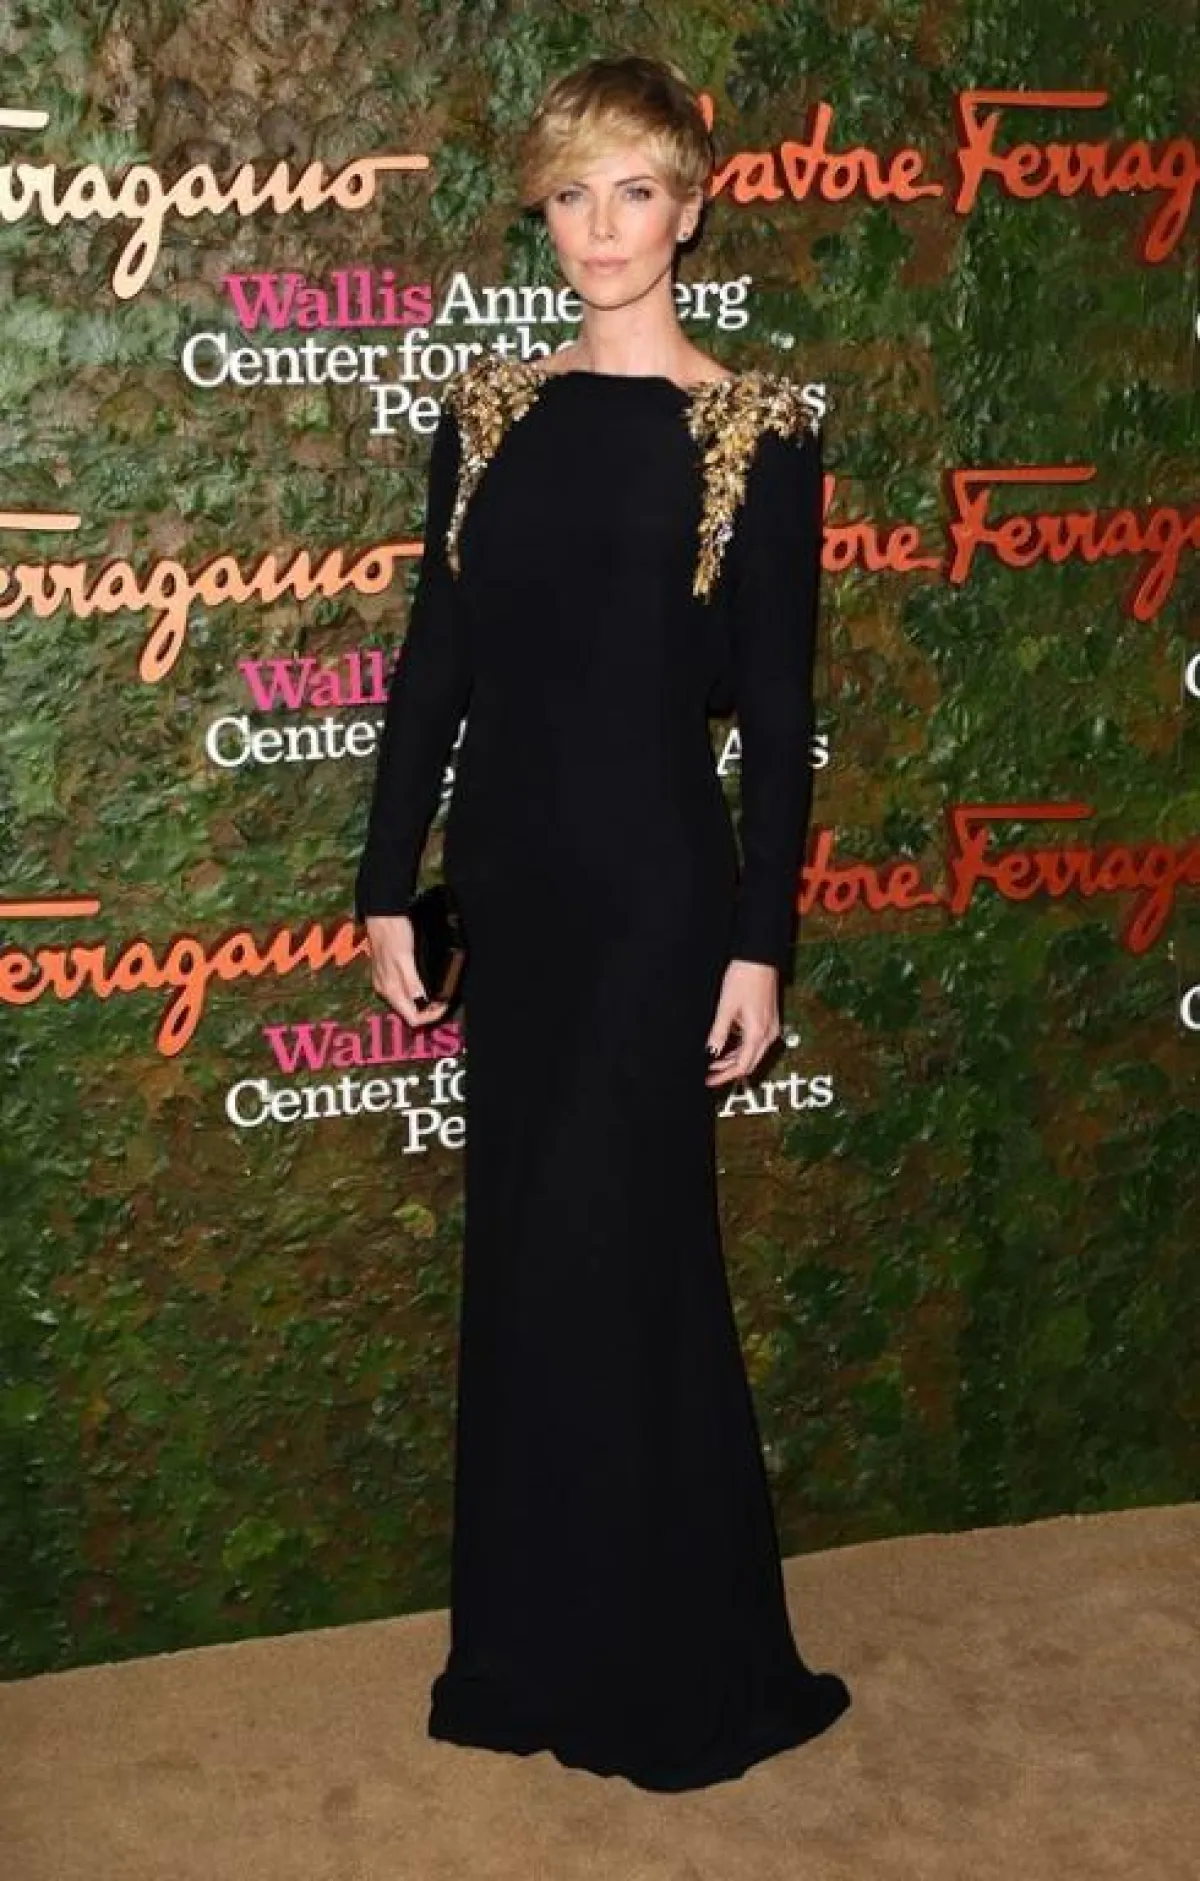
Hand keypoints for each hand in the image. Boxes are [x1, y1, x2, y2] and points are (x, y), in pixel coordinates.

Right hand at [364, 912, 451, 1025]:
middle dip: (429, 1010)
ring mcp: (385, 982)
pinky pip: (403, 990)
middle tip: (445, 999)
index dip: (431, 1016)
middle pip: (409, 1012)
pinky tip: (425, 981)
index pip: (412, 1018)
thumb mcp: (405, 958)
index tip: (445, 1005)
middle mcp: (386, 990)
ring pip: (407, 1002)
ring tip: (439, 992)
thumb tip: (423, 1002)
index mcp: (391, 989)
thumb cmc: (393, 933)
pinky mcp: (387, 973)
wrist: (381, 914)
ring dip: (423, 1001)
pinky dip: (417, 990)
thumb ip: (412, 982)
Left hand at [705, 959, 780, 1086]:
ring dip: (734, 1059)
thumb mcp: (726, 1008)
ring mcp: (771, 1027)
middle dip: (729, 1071)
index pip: (742, 1066)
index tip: (709, 1080)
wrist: (760, 957)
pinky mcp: (769, 1020)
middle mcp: (768, 1034)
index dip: (724, 1076)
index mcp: (758, 1033)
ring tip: (714, 1060)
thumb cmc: (744, 978)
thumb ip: (718, 1033)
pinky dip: (741, 1048)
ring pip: (753, 1053)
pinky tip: (727, 1045)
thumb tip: (710, 1053)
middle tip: (709, 1074)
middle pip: (749, 1063)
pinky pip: (756, 1042)